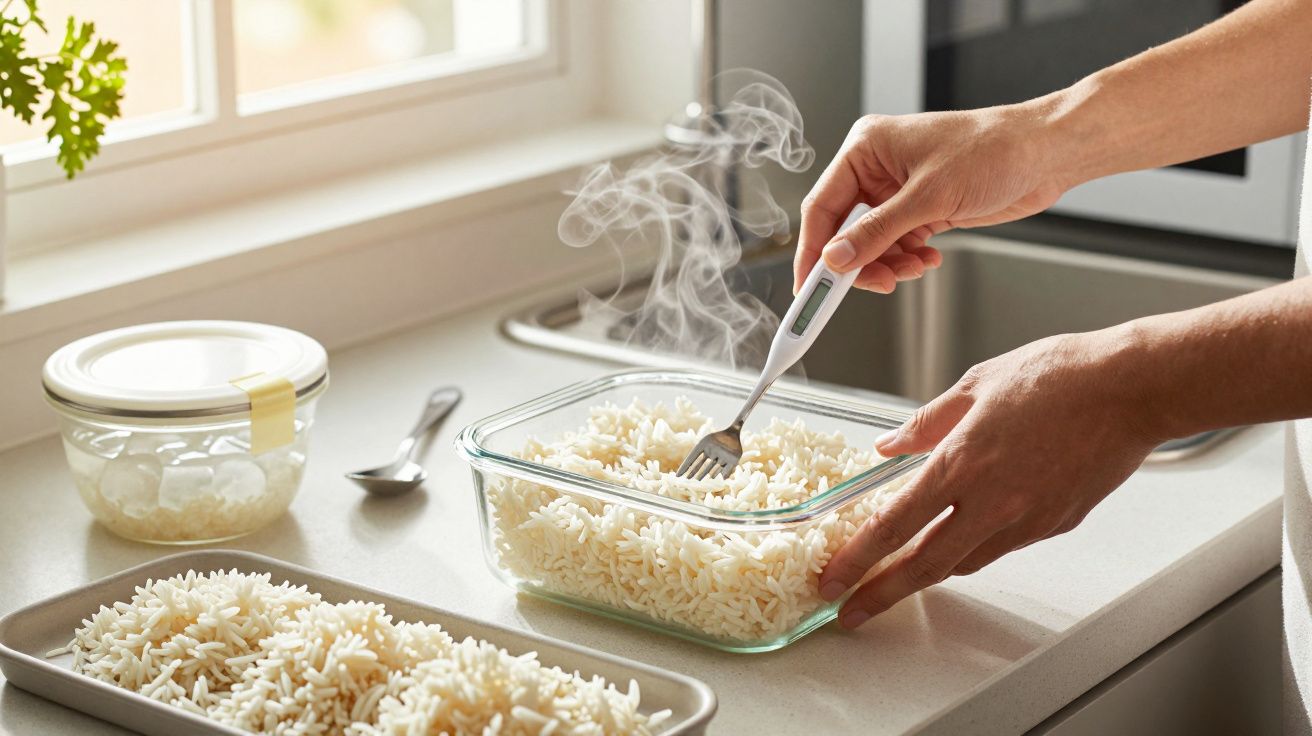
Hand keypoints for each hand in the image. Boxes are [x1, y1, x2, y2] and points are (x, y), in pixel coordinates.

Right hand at [795, 104, 1071, 293]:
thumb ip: (876, 232)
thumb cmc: (993, 151)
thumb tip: (836, 260)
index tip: (807, 287)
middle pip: (844, 230)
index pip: (822, 206)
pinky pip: (897, 245)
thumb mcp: (928, 197)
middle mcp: (877, 169)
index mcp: (866, 149)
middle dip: (858, 262)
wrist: (1045, 154)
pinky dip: (907, 260)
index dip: (813, 250)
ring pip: (872, 243)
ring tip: (913, 269)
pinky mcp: (921, 208)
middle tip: (873, 285)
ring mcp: (899, 190)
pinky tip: (928, 258)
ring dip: (888, 264)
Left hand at [819, 329, 1164, 628]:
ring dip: (926, 572)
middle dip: (880, 594)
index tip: (833, 579)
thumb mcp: (975, 385)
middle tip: (850, 612)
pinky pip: (1002, 546)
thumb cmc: (1060, 376)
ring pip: (964, 561)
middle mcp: (992, 501)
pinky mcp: (1055, 524)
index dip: (856, 559)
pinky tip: (961, 535)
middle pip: (924, 566)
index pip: (894, 525)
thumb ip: (925, 424)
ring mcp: (1026, 519)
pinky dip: (973, 547)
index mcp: (962, 462)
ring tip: (897, 576)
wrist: (1133, 389)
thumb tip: (889, 445)